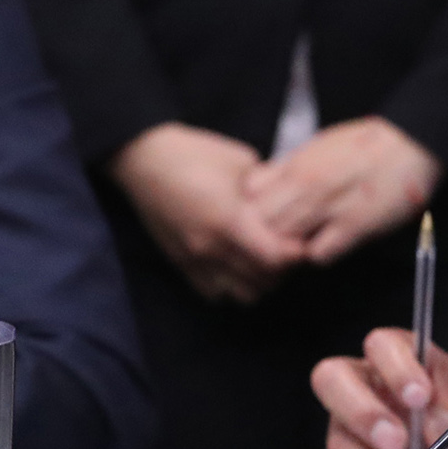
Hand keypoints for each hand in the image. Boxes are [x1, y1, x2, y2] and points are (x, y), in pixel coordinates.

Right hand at [110, 122, 306, 303]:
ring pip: (242, 295)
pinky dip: (234, 287)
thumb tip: (292, 203)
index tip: (304, 239)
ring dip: (260, 282)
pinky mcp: (180, 263)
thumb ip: (268, 189)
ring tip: (266, 260)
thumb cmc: (195, 153)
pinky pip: (215, 294)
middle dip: (285, 269)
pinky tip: (240, 266)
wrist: (143, 158)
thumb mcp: (243, 162)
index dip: (297, 253)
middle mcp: (210, 247)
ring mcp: (193, 259)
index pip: (275, 258)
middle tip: (291, 249)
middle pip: (263, 281)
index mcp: (228, 220)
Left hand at [244, 116, 441, 265]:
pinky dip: (320, 254)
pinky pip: (319, 254)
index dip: (253, 211)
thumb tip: (261, 186)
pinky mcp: (355, 225)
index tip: (264, 216)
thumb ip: (288, 167)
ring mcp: (330, 206)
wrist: (414, 143)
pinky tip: (331, 244)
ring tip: (308, 242)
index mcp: (296, 164)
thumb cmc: (368, 143)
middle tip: (284, 238)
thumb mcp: (319, 145)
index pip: (250, 198)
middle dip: (268, 234)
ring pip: (285, 242)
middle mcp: (307, 185)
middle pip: (262, 224)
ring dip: (292, 247)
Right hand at [314, 328, 447, 448]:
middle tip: (398, 442)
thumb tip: (437, 420)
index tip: (420, 396)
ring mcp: (353, 430)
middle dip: (364, 413)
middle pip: (334, 380)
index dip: (396, 368)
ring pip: (340, 441)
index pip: (383, 346)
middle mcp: (370, 389)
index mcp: (406, 360)